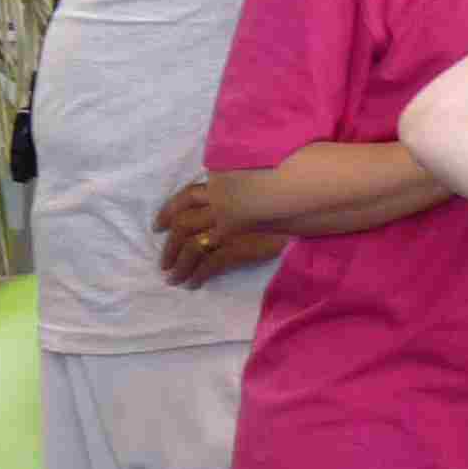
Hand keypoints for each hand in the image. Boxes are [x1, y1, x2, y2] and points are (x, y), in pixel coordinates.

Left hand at [151, 178, 283, 286]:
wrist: (309, 204)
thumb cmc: (290, 192)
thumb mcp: (260, 184)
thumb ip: (242, 189)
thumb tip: (231, 198)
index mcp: (224, 187)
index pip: (186, 196)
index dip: (168, 211)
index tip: (158, 225)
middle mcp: (220, 205)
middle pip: (183, 225)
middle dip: (169, 246)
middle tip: (162, 262)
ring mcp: (228, 226)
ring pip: (190, 247)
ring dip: (178, 265)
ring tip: (172, 278)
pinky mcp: (238, 246)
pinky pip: (210, 264)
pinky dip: (197, 275)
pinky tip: (193, 284)